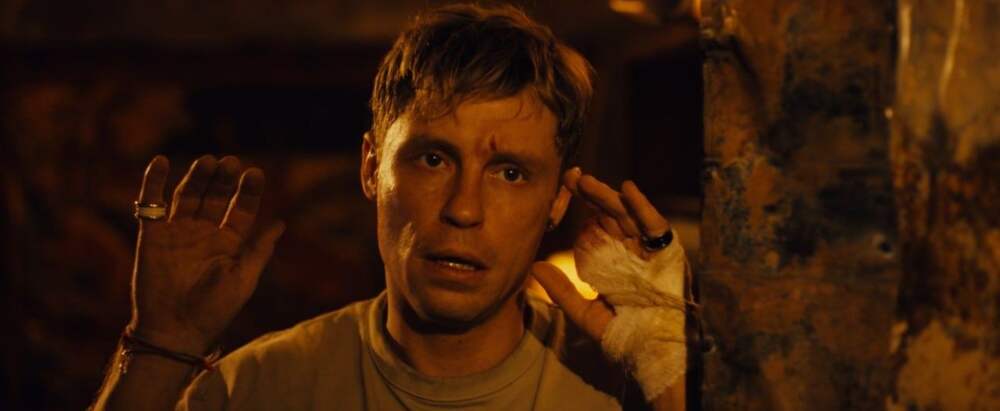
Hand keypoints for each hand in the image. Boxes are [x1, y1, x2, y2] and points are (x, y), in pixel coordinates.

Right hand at [129, 155, 284, 354]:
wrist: (174, 331)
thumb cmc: (214, 310)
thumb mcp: (243, 278)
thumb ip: (259, 249)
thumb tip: (281, 223)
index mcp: (228, 243)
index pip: (241, 209)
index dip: (248, 191)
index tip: (255, 173)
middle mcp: (203, 234)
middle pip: (214, 197)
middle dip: (223, 179)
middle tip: (231, 162)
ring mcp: (177, 233)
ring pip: (187, 196)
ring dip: (197, 177)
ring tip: (208, 160)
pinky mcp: (151, 237)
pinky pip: (150, 205)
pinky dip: (152, 183)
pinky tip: (160, 161)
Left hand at [531, 167, 672, 341]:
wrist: (652, 353)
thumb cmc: (625, 334)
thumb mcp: (585, 312)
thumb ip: (562, 291)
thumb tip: (534, 267)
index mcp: (615, 259)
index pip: (597, 223)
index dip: (582, 205)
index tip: (562, 187)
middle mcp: (633, 250)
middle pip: (611, 214)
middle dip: (592, 195)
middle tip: (570, 178)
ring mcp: (650, 251)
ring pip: (629, 215)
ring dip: (608, 197)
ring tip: (586, 182)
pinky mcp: (667, 253)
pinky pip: (655, 225)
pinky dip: (642, 206)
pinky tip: (627, 189)